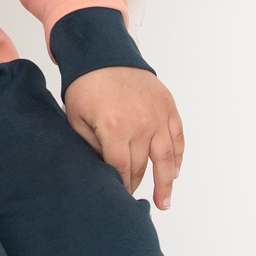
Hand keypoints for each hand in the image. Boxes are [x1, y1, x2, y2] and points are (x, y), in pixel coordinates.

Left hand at [64, 67, 184, 208]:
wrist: (102, 53)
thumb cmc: (85, 86)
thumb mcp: (77, 120)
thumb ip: (90, 148)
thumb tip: (101, 173)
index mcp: (115, 128)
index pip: (121, 169)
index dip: (120, 187)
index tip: (118, 199)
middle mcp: (140, 123)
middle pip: (142, 166)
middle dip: (136, 185)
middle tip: (134, 202)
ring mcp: (157, 114)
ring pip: (166, 157)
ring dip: (166, 182)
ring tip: (166, 202)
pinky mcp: (167, 105)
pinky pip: (177, 135)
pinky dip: (178, 155)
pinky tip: (175, 171)